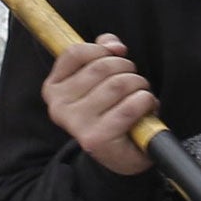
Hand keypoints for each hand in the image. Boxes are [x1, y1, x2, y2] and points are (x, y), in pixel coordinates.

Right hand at [43, 35, 154, 174]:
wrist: (119, 155)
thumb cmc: (111, 113)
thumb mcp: (102, 81)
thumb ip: (103, 54)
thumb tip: (114, 45)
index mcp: (54, 89)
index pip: (75, 53)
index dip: (102, 50)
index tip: (118, 55)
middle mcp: (59, 107)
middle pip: (101, 68)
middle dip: (127, 69)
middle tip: (136, 81)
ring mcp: (76, 124)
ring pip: (117, 85)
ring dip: (139, 85)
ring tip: (142, 95)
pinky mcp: (95, 139)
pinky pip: (128, 108)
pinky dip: (145, 102)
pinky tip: (147, 107)